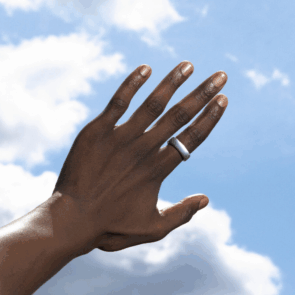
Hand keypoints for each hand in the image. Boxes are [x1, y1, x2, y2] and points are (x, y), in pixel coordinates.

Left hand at [53, 61, 227, 251]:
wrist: (70, 220)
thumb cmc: (110, 227)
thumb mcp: (151, 229)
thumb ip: (181, 214)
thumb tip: (206, 199)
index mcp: (158, 170)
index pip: (191, 138)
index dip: (209, 118)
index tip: (224, 100)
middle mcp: (143, 150)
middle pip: (179, 116)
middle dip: (203, 94)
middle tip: (221, 75)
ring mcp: (120, 138)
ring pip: (152, 104)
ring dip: (172, 82)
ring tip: (188, 65)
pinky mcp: (96, 132)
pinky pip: (117, 102)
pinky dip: (132, 84)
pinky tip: (146, 68)